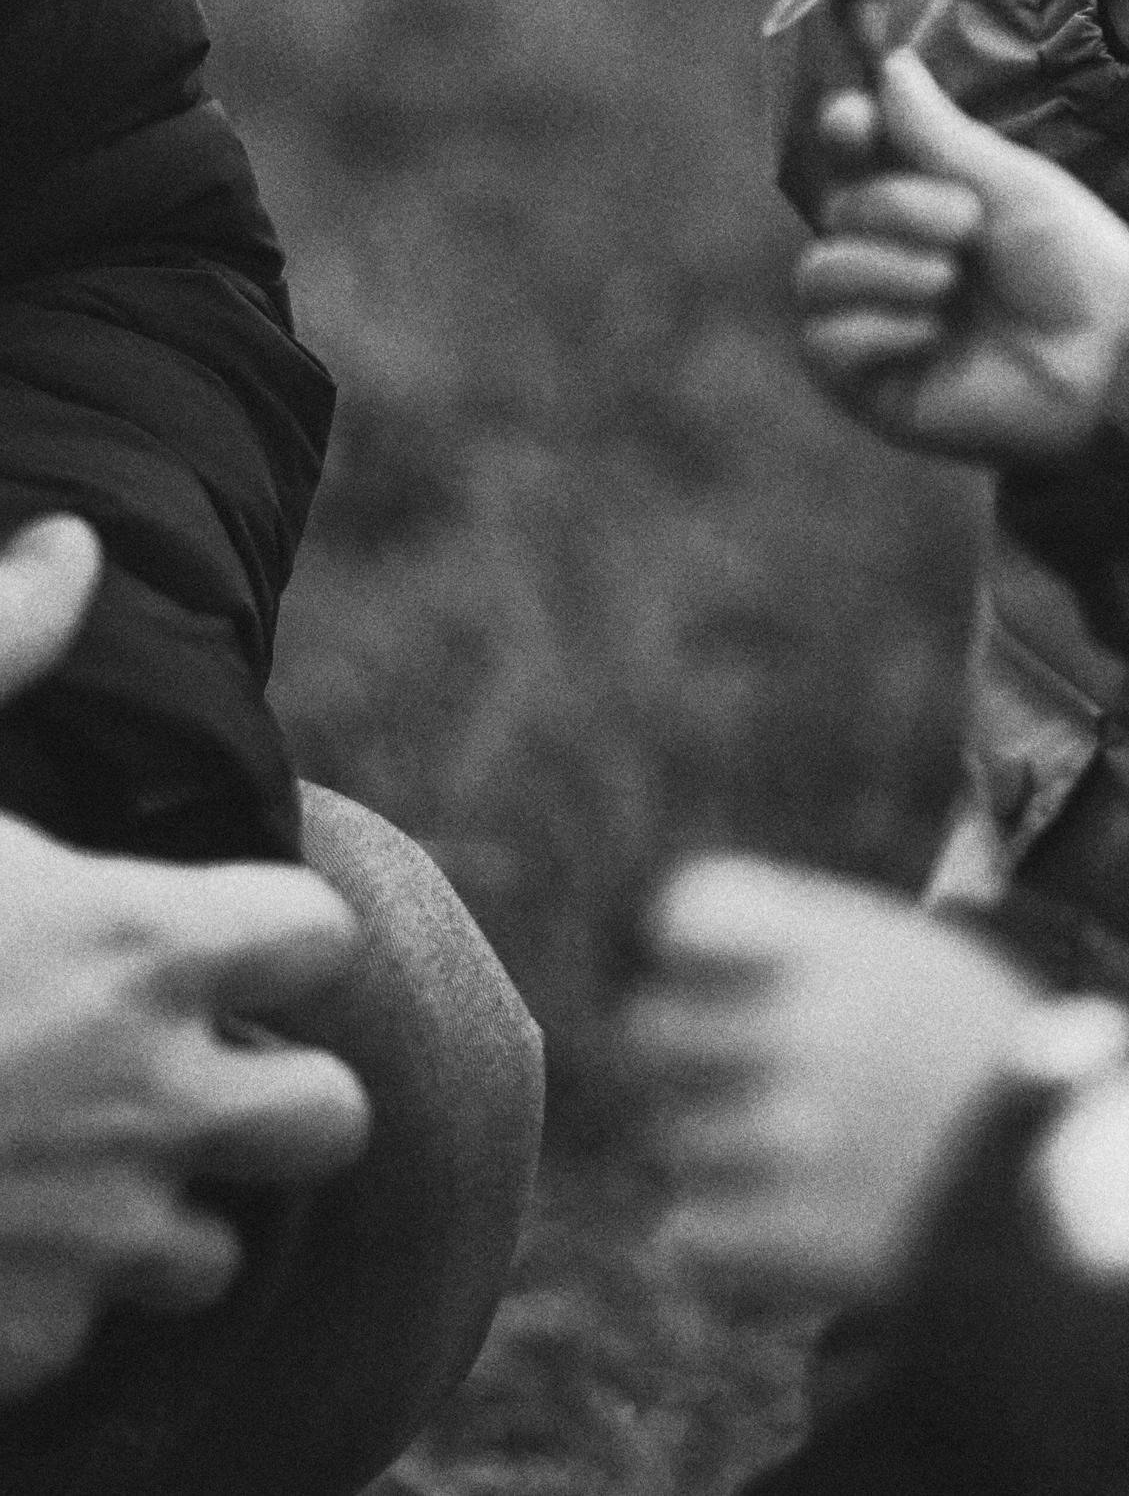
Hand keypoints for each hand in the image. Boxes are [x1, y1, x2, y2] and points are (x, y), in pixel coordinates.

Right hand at [0, 512, 370, 1398]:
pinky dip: (47, 1304)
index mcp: (141, 949)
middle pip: (332, 1123)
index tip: (204, 932)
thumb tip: (79, 539)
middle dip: (273, 1099)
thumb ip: (1, 644)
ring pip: (215, 1252)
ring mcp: (91, 1242)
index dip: (273, 933)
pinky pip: (88, 1339)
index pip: (321, 938)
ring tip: (64, 1155)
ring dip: (162, 1210)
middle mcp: (151, 1101)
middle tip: (171, 1064)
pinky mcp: (21, 1352)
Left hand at [633, 856, 1040, 1301]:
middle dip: (692, 1060)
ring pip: (678, 1140)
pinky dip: (726, 1241)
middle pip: (652, 1032)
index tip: (724, 980)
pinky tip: (790, 1226)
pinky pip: (687, 1236)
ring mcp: (789, 1134)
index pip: (685, 915)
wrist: (1086, 1187)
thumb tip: (686, 954)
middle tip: (754, 1081)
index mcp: (836, 946)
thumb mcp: (920, 961)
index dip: (692, 954)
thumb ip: (808, 950)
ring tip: (814, 1163)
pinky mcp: (787, 1237)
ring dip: (726, 1157)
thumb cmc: (995, 1061)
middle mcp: (801, 1027)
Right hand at [796, 51, 1128, 462]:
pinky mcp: (870, 385)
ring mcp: (876, 321)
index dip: (844, 131)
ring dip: (883, 267)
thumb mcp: (1012, 186)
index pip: (854, 155)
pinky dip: (876, 329)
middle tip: (969, 221)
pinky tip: (933, 334)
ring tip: (948, 281)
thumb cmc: (1075, 269)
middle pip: (839, 208)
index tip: (856, 121)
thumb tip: (891, 64)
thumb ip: (941, 134)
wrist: (1109, 361)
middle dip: (898, 206)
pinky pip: (825, 343)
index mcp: (924, 201)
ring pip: (819, 274)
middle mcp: (891, 257)